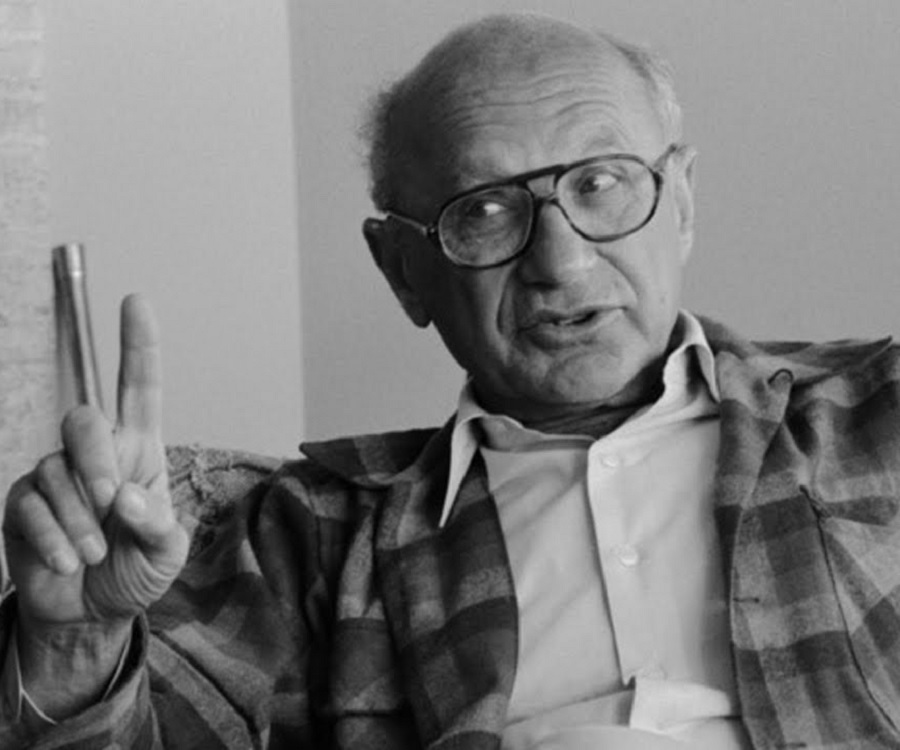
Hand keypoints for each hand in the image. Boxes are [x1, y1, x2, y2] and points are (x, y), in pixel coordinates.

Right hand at [3, 293, 188, 632]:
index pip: (138, 390)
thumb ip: (159, 524)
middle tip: (111, 502)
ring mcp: (55, 477)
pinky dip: (52, 537)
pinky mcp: (22, 506)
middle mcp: (95, 455)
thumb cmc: (137, 570)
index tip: (136, 301)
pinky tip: (68, 562)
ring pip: (55, 472)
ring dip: (79, 519)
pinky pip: (28, 506)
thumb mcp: (166, 552)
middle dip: (95, 459)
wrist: (92, 612)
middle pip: (84, 420)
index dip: (138, 347)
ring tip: (94, 554)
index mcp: (138, 452)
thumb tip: (128, 495)